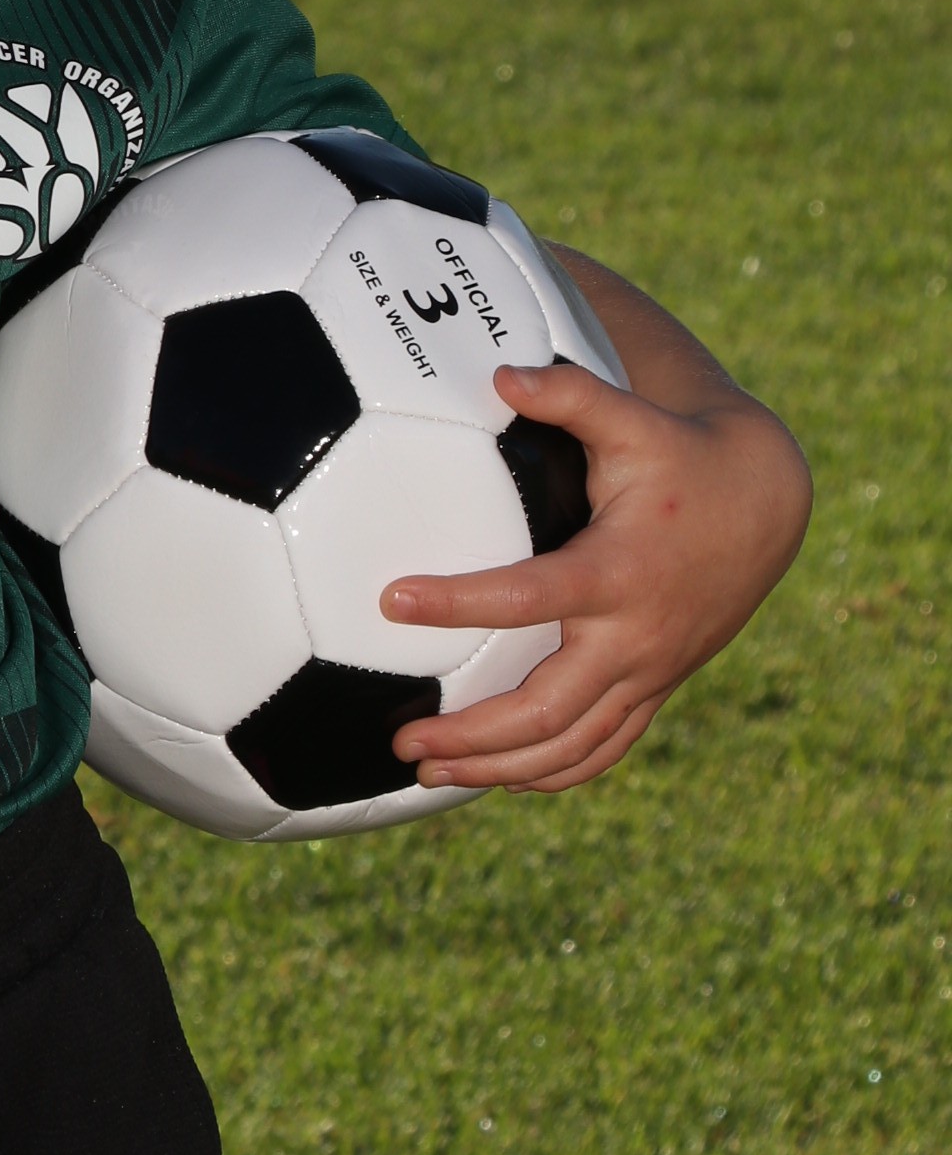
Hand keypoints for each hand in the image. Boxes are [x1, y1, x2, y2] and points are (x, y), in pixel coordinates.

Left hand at [381, 356, 811, 793]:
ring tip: (428, 773)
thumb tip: (500, 374)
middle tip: (403, 740)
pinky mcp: (657, 687)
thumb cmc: (682, 456)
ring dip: (499, 768)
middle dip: (472, 734)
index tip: (390, 600)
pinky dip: (552, 774)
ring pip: (573, 746)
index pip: (528, 598)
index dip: (458, 601)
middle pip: (547, 709)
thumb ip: (569, 396)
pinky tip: (497, 780)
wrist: (764, 507)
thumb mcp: (633, 420)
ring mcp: (650, 672)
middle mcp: (635, 636)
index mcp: (618, 571)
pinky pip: (605, 749)